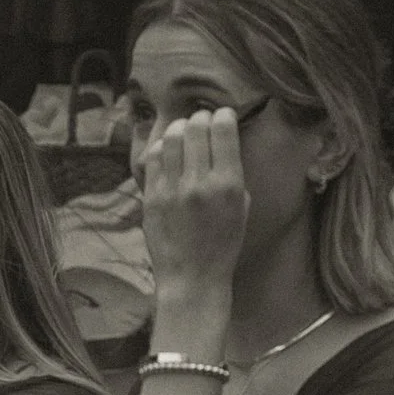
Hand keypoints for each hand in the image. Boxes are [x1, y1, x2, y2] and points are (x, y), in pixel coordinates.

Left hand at [137, 108, 249, 302]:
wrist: (192, 278)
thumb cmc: (222, 246)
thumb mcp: (242, 209)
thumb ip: (232, 174)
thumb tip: (221, 143)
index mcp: (229, 185)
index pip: (223, 129)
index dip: (224, 115)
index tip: (224, 116)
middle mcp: (199, 182)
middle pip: (196, 126)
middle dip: (201, 117)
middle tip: (203, 122)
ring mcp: (172, 188)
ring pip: (171, 136)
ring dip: (179, 127)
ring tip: (184, 131)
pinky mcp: (151, 196)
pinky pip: (152, 156)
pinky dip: (161, 146)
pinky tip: (166, 151)